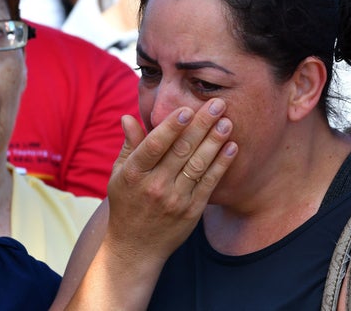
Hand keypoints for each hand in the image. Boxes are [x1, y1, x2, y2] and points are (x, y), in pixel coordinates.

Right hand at [105, 98, 236, 264]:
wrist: (136, 247)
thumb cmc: (126, 203)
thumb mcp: (119, 174)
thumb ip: (129, 145)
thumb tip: (128, 116)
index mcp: (134, 174)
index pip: (155, 145)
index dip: (171, 126)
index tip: (186, 108)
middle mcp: (154, 186)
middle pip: (181, 150)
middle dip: (201, 124)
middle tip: (217, 104)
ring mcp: (174, 199)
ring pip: (198, 165)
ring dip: (215, 141)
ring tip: (226, 121)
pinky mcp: (191, 211)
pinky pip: (209, 183)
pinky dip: (221, 164)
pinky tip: (231, 147)